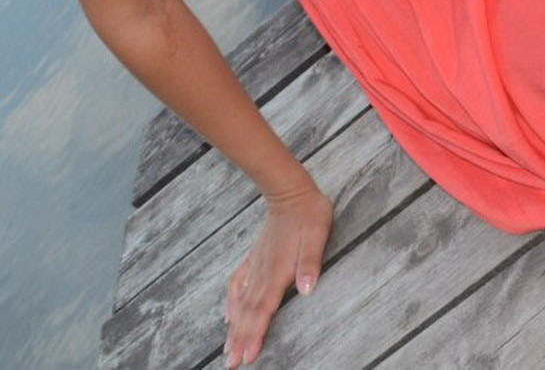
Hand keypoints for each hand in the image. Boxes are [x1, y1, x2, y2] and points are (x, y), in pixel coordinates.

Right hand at [223, 182, 332, 366]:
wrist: (291, 193)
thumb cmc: (309, 215)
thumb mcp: (317, 236)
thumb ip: (310, 263)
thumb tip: (306, 290)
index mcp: (277, 270)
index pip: (263, 309)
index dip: (255, 334)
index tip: (246, 356)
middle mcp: (262, 272)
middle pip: (248, 312)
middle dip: (239, 339)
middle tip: (231, 363)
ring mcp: (256, 265)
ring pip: (241, 302)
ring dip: (234, 327)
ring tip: (227, 349)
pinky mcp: (254, 258)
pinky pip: (237, 285)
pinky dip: (231, 304)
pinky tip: (228, 317)